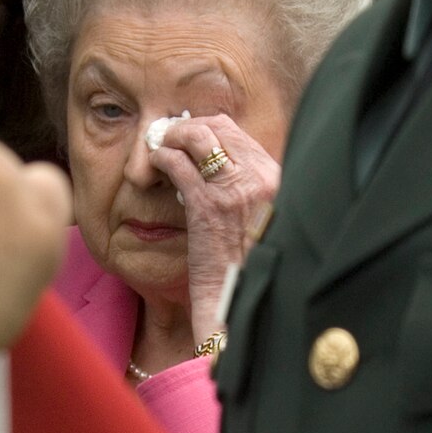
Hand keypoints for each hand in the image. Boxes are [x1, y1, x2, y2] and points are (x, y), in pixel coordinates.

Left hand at [148, 113, 279, 343]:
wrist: (243, 305)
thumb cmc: (248, 271)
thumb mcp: (263, 225)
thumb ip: (250, 196)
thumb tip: (223, 176)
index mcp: (277, 181)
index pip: (241, 135)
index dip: (209, 131)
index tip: (190, 139)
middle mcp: (261, 178)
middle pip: (220, 127)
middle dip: (188, 127)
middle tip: (168, 138)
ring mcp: (235, 188)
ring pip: (198, 135)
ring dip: (172, 135)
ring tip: (158, 147)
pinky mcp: (207, 204)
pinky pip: (179, 163)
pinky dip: (161, 156)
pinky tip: (153, 165)